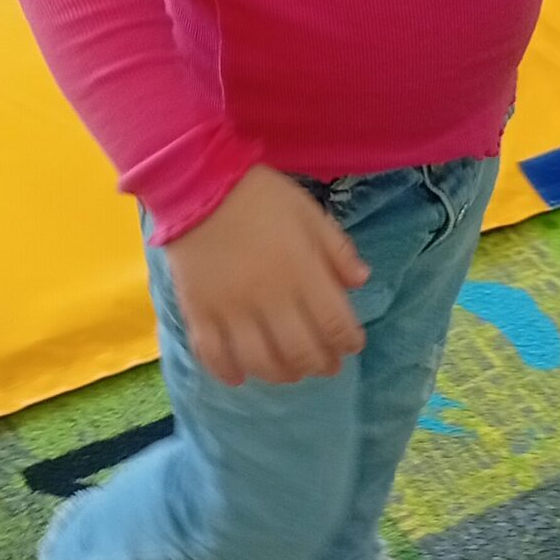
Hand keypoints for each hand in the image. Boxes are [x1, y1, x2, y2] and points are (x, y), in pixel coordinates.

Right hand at [164, 165, 369, 386]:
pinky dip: (228, 372)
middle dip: (320, 364)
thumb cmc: (260, 196)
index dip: (349, 341)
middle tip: (327, 365)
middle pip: (301, 351)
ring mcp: (231, 309)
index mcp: (301, 271)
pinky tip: (240, 376)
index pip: (335, 324)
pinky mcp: (199, 312)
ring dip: (282, 374)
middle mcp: (269, 298)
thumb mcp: (309, 212)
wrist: (197, 183)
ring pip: (261, 362)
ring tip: (290, 371)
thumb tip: (362, 281)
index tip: (352, 344)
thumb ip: (337, 249)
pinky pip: (213, 355)